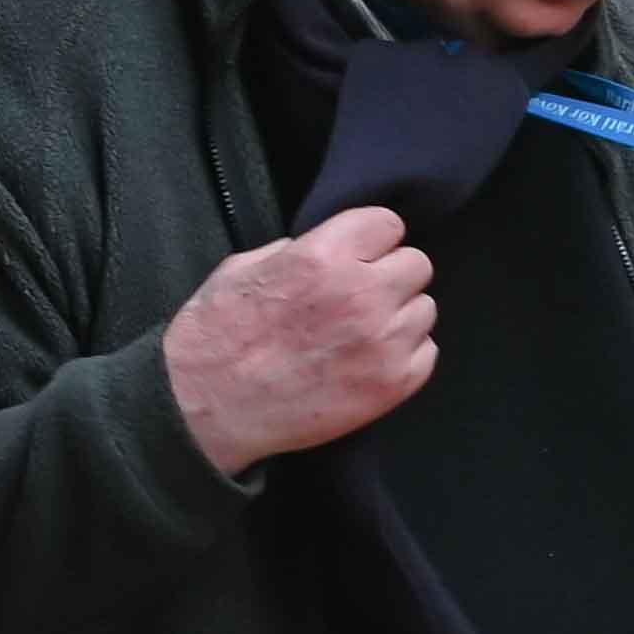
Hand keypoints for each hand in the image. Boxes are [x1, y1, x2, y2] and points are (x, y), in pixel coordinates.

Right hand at [164, 206, 435, 476]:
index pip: (388, 224)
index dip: (372, 239)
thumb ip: (299, 251)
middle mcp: (362, 294)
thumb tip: (334, 249)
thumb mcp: (244, 269)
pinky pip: (426, 353)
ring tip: (361, 332)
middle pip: (416, 264)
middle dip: (390, 275)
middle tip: (361, 295)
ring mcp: (383, 342)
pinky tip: (368, 360)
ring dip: (399, 316)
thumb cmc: (215, 337)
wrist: (207, 409)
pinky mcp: (393, 384)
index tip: (361, 254)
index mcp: (323, 257)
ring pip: (424, 309)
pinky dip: (404, 355)